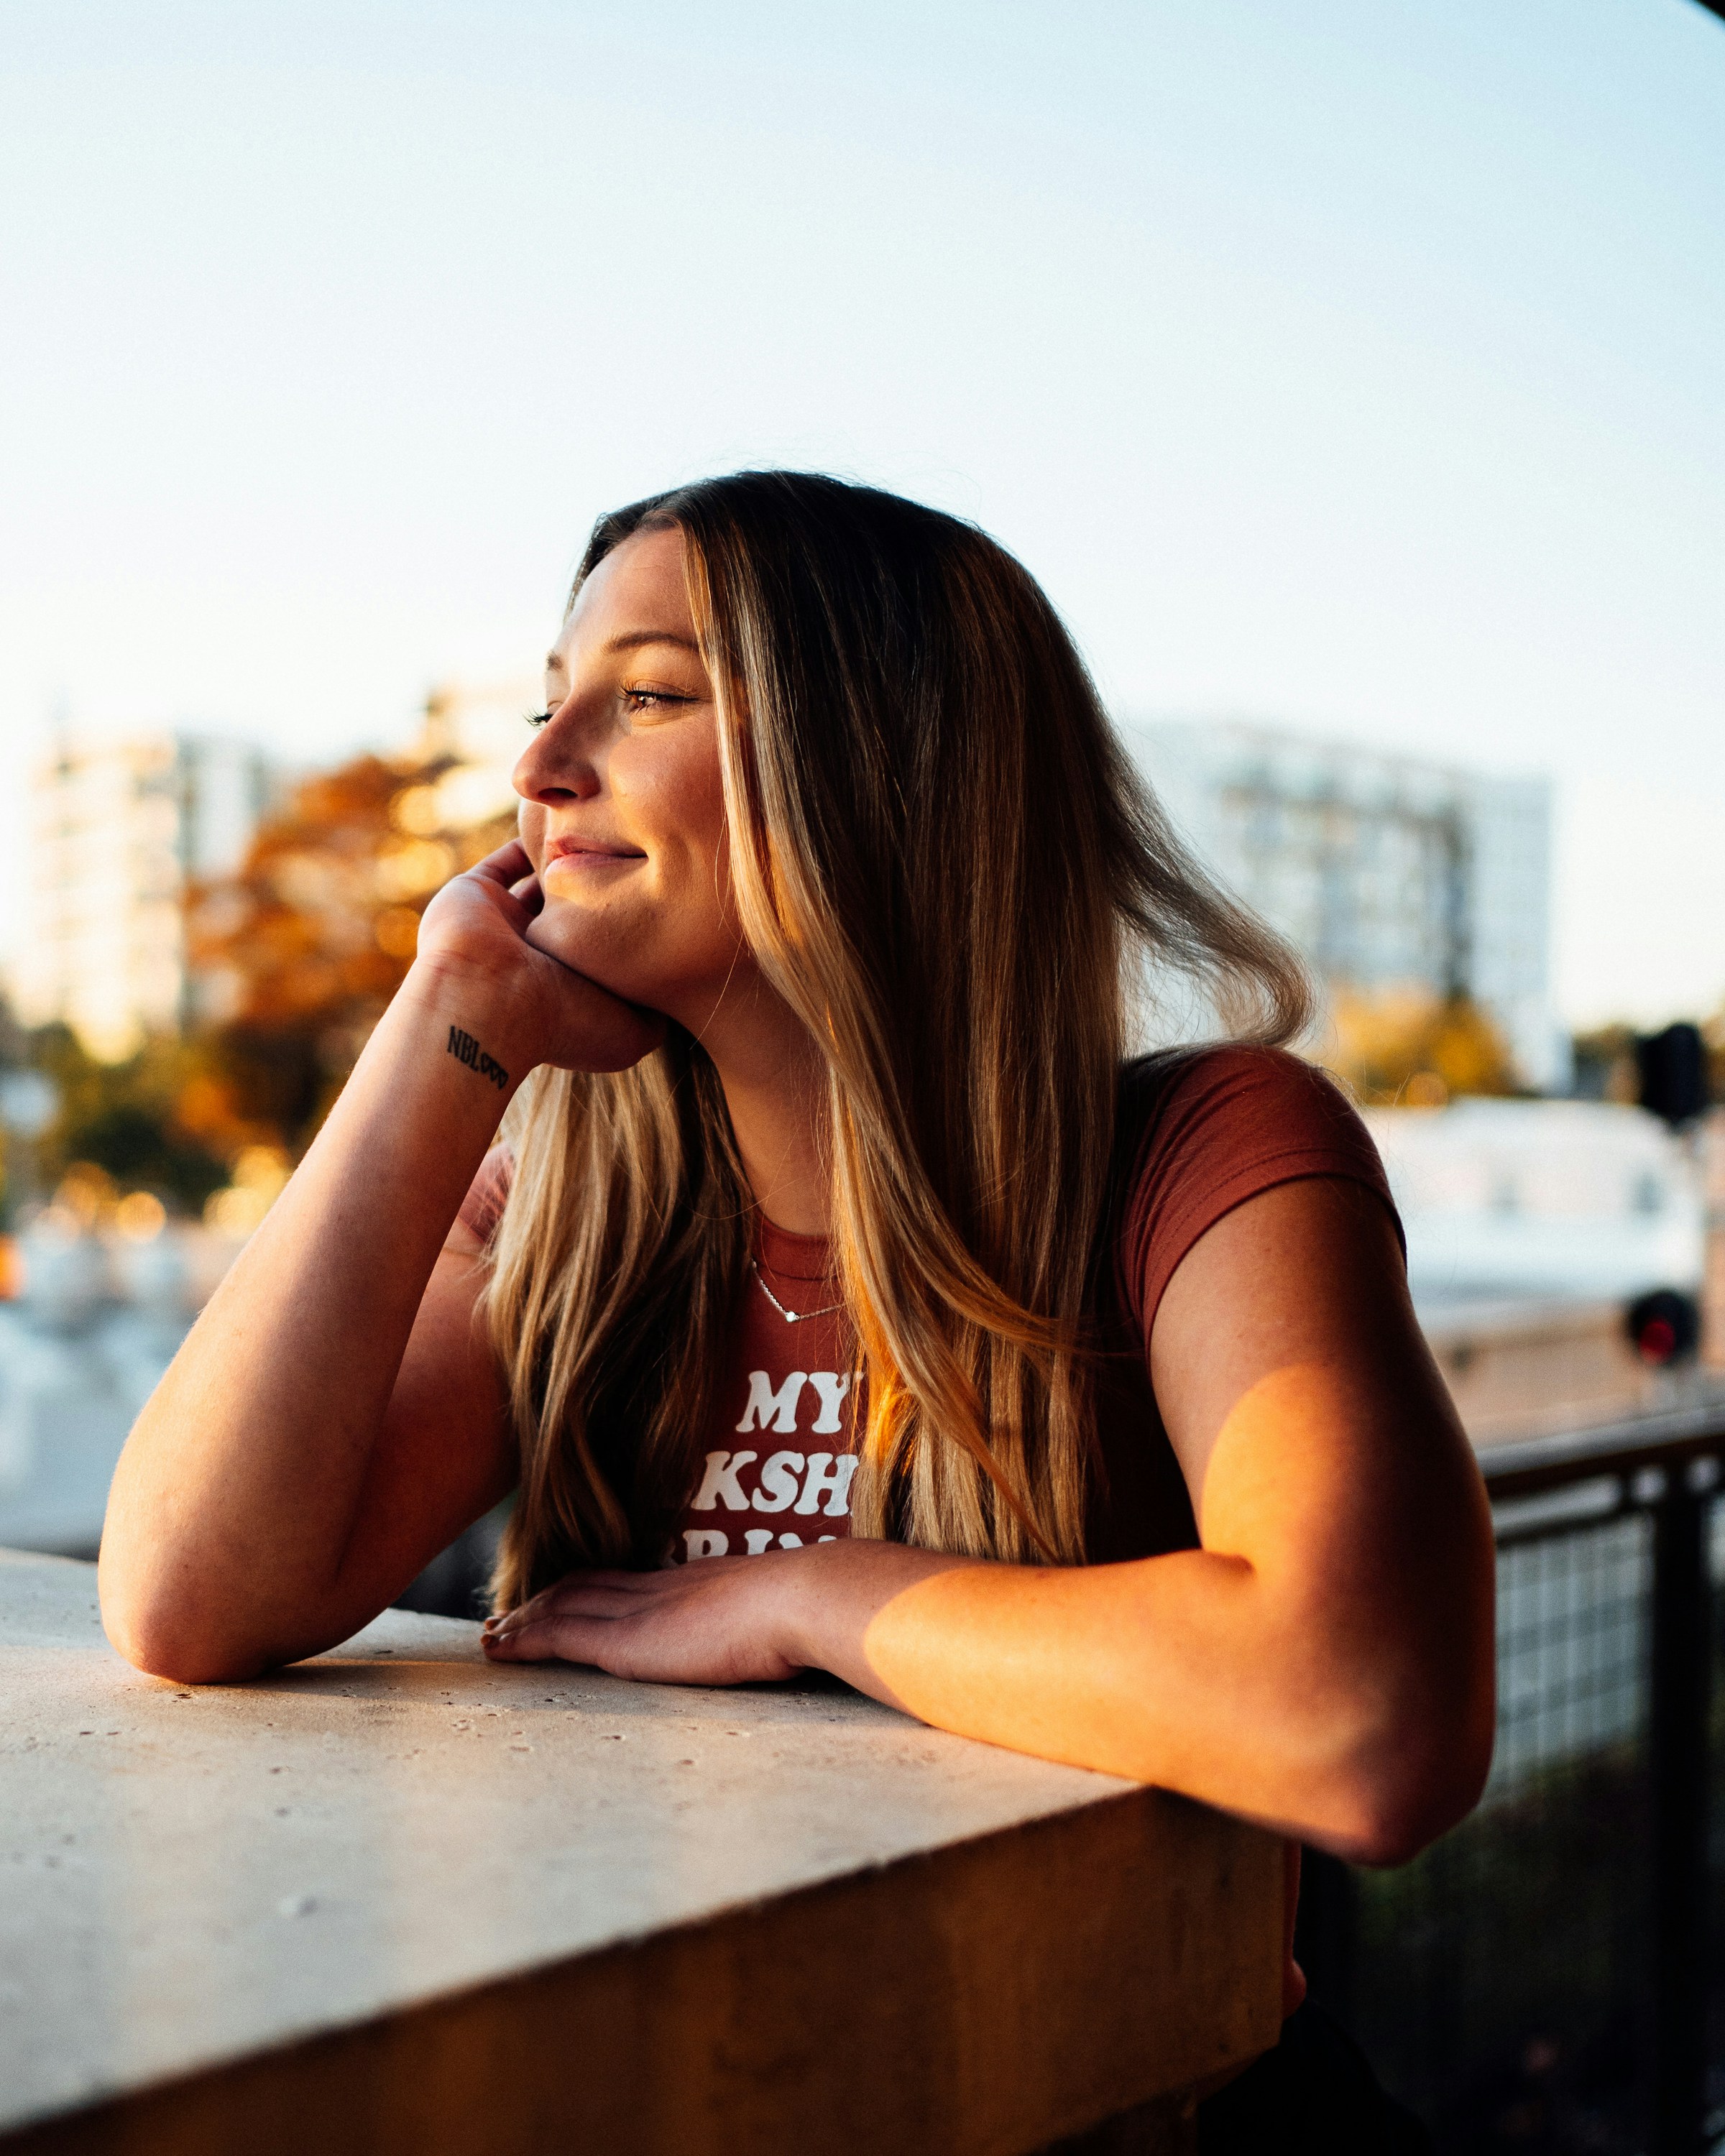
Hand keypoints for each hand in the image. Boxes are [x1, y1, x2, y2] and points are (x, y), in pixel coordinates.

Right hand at [413, 839, 664, 1073]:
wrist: (486, 1002)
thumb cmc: (562, 1019)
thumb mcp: (630, 1033)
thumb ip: (657, 1014)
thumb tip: (676, 993)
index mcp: (566, 989)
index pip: (602, 954)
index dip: (632, 930)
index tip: (672, 902)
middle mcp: (534, 959)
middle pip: (575, 918)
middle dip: (605, 893)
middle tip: (646, 857)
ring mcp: (503, 925)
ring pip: (541, 887)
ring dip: (570, 863)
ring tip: (611, 833)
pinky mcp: (475, 894)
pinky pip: (506, 859)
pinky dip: (530, 841)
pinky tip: (568, 821)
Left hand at [481, 1553, 805, 1685]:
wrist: (801, 1601)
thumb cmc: (809, 1614)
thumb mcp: (784, 1617)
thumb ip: (771, 1626)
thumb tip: (793, 1641)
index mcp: (692, 1585)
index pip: (624, 1581)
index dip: (586, 1589)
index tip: (559, 1598)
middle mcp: (656, 1589)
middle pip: (582, 1587)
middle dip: (541, 1602)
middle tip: (505, 1618)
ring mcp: (639, 1611)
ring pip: (561, 1607)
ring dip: (521, 1621)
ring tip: (491, 1637)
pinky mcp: (626, 1640)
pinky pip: (560, 1635)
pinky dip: (525, 1640)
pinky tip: (501, 1649)